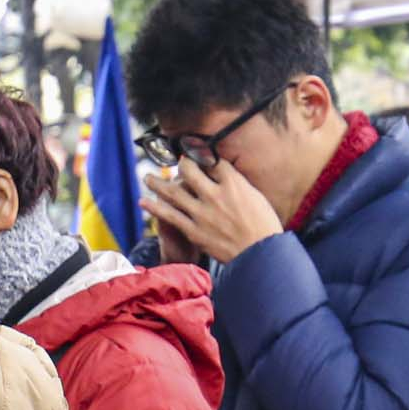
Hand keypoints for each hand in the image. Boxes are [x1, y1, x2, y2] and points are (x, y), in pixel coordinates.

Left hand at [140, 159, 282, 264]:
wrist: (260, 256)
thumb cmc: (264, 228)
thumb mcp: (257, 197)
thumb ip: (239, 185)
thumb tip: (226, 175)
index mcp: (234, 184)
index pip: (213, 161)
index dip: (204, 155)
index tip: (198, 153)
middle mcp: (215, 194)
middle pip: (189, 170)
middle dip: (181, 164)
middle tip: (177, 163)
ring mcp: (202, 213)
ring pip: (173, 191)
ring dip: (157, 183)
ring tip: (147, 177)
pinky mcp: (194, 231)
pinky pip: (170, 216)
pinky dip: (155, 208)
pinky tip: (144, 202)